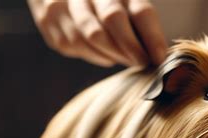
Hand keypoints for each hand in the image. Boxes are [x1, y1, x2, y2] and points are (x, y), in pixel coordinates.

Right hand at [28, 0, 167, 66]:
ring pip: (92, 37)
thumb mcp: (123, 1)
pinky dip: (94, 55)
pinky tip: (103, 53)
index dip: (153, 37)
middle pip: (114, 19)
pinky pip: (74, 46)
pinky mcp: (48, 19)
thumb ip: (140, 21)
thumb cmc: (103, 0)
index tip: (160, 58)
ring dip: (113, 54)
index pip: (140, 11)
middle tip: (141, 62)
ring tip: (125, 58)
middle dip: (131, 47)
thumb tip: (158, 54)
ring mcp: (63, 2)